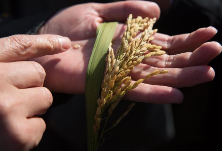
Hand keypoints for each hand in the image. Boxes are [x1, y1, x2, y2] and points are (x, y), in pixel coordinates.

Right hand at [0, 34, 70, 150]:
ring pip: (45, 98)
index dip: (44, 43)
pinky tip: (7, 133)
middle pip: (38, 74)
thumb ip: (12, 57)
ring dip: (31, 109)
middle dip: (29, 87)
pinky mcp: (18, 134)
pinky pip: (41, 125)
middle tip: (5, 100)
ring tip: (6, 117)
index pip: (20, 46)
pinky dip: (28, 132)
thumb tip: (65, 43)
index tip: (64, 43)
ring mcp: (7, 108)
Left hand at [35, 1, 220, 103]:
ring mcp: (121, 73)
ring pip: (157, 77)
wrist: (46, 44)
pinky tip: (178, 94)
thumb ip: (128, 10)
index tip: (209, 34)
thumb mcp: (99, 10)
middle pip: (166, 61)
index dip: (187, 40)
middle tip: (216, 52)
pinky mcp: (109, 85)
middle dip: (192, 57)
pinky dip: (156, 93)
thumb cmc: (68, 27)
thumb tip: (158, 12)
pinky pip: (136, 91)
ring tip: (208, 72)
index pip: (164, 43)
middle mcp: (130, 59)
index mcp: (130, 41)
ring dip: (182, 76)